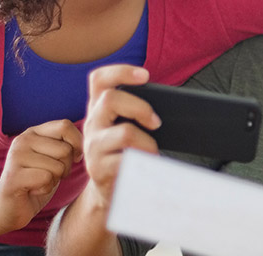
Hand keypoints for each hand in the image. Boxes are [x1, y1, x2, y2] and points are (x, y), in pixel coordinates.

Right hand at [0, 118, 82, 233]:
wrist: (6, 206)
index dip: (77, 143)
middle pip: (65, 149)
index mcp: (33, 132)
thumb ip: (65, 146)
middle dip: (66, 168)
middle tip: (50, 175)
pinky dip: (45, 189)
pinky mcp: (13, 176)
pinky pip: (46, 179)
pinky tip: (33, 190)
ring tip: (39, 182)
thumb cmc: (35, 181)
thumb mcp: (52, 158)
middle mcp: (23, 140)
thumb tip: (88, 142)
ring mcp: (16, 157)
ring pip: (57, 166)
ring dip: (54, 180)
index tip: (74, 158)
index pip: (65, 126)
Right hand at [81, 65, 162, 209]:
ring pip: (125, 133)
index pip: (99, 79)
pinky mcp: (99, 169)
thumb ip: (136, 114)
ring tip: (153, 153)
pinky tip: (148, 168)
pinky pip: (128, 161)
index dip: (121, 71)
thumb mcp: (125, 129)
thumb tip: (171, 107)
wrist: (109, 192)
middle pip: (110, 99)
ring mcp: (92, 147)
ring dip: (148, 142)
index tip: (146, 75)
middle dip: (140, 107)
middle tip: (157, 123)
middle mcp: (91, 124)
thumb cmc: (124, 154)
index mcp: (98, 109)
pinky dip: (145, 163)